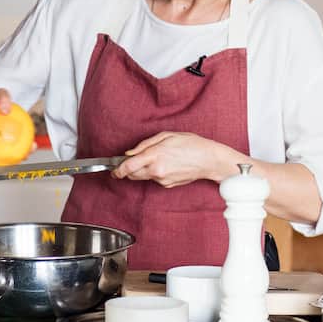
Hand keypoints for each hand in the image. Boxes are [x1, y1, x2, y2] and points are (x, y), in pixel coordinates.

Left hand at [111, 131, 228, 186]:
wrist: (209, 160)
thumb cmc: (191, 144)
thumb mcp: (166, 136)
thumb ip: (145, 144)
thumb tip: (130, 153)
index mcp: (154, 156)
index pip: (128, 167)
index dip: (117, 170)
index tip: (113, 170)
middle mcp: (156, 170)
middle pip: (132, 175)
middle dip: (127, 170)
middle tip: (128, 162)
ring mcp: (162, 179)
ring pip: (143, 177)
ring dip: (141, 170)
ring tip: (153, 159)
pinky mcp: (167, 185)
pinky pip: (154, 179)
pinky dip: (154, 173)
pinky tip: (165, 164)